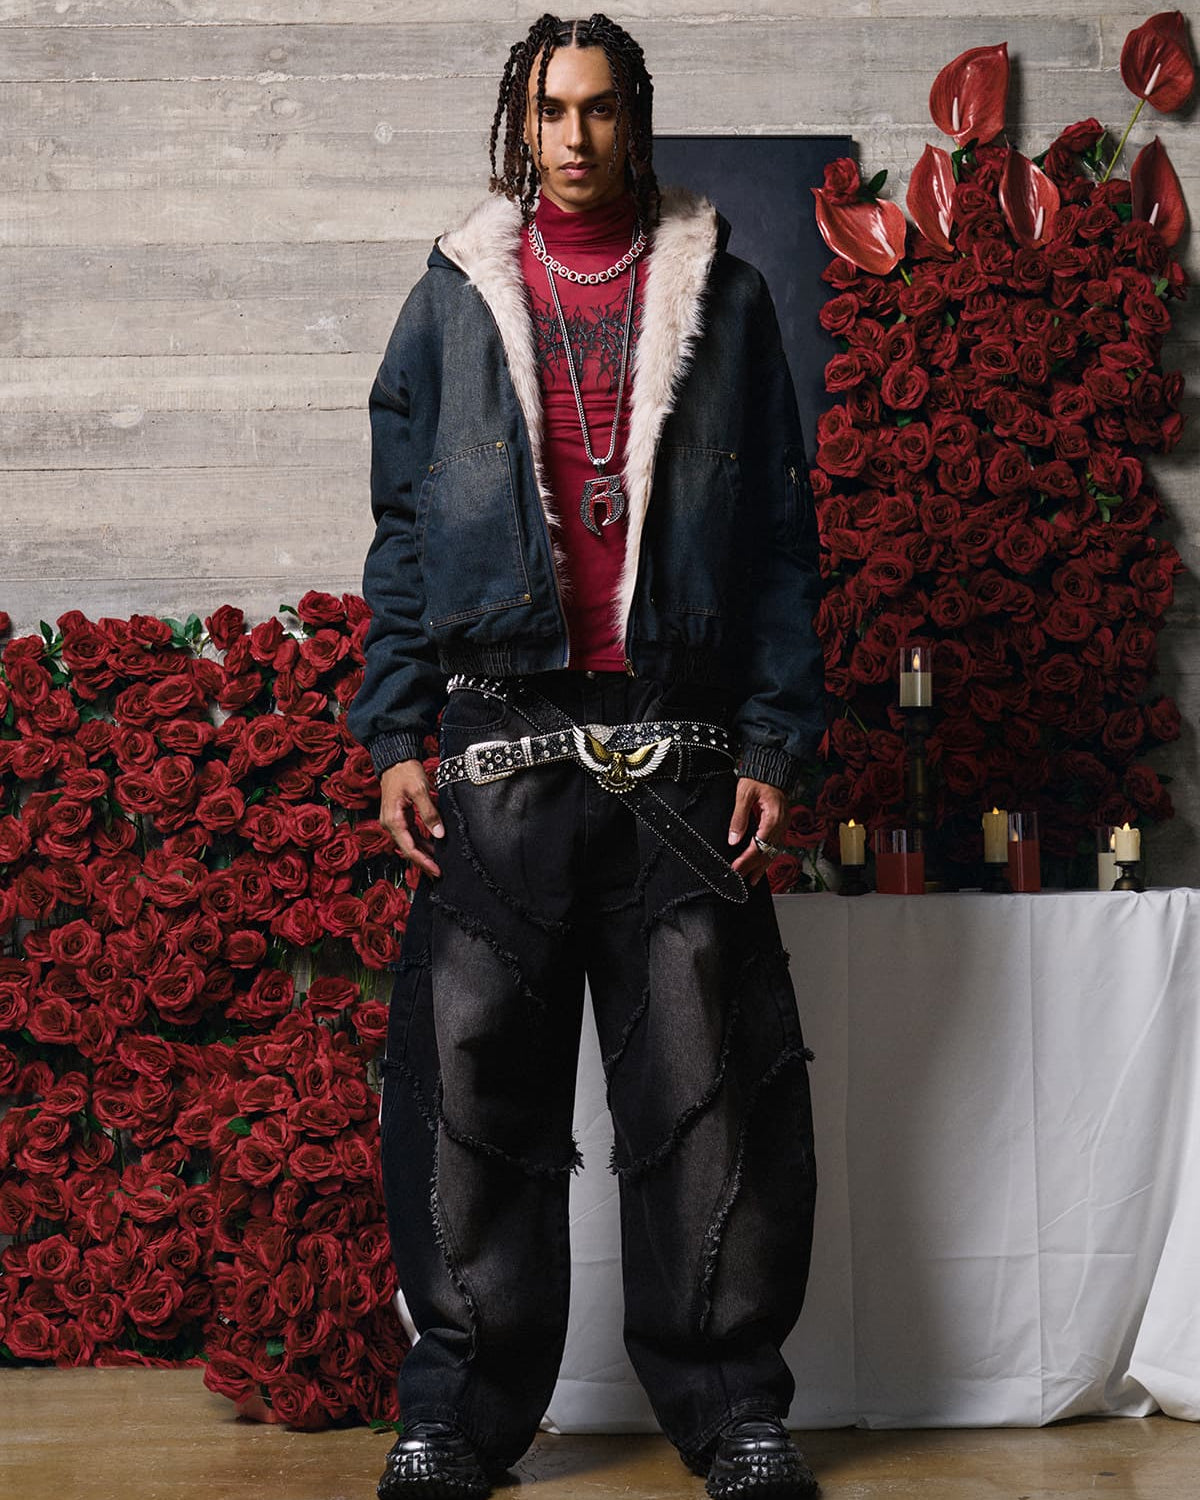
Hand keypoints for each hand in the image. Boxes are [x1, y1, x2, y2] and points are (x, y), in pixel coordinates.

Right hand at [379, 759, 443, 878]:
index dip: (424, 861)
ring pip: (410, 843)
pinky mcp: (399, 817)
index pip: (409, 848)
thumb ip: (429, 813)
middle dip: (424, 862)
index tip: (437, 870)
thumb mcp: (420, 791)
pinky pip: (411, 835)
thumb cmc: (405, 772)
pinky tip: (432, 847)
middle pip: (408, 849)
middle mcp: (390, 824)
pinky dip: (421, 842)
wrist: (395, 759)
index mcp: (393, 820)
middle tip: (439, 872)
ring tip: (438, 863)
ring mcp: (394, 821)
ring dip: (423, 853)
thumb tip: (439, 833)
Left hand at [728, 776, 789, 885]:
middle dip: (752, 867)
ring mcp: (783, 825)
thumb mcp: (743, 795)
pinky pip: (775, 845)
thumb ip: (739, 818)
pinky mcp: (781, 824)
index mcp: (773, 818)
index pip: (758, 846)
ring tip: (751, 880)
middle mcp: (781, 824)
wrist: (773, 768)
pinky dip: (767, 856)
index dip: (746, 860)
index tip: (735, 870)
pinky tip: (761, 865)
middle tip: (739, 880)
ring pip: (773, 851)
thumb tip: (733, 839)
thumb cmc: (759, 778)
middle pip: (766, 852)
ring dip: (761, 866)